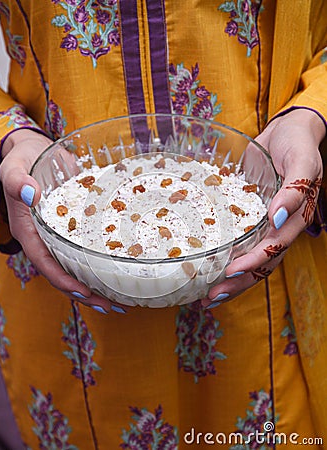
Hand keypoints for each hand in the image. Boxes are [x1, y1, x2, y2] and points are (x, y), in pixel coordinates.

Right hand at [0, 129, 126, 313]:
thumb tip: (29, 194)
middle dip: (87, 292)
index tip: (86, 293)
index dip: (64, 281)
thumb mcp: (14, 169)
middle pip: (65, 273)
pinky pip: (88, 246)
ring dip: (97, 283)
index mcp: (30, 233)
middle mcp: (46, 240)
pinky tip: (122, 265)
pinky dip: (102, 259)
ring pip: (78, 265)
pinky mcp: (75, 227)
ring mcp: (61, 235)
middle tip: (113, 305)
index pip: (46, 264)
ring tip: (122, 297)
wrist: (36, 153)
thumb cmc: (22, 161)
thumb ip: (18, 181)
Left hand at [202, 109, 325, 307]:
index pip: (275, 248)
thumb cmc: (298, 145)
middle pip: (260, 264)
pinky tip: (205, 268)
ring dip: (229, 280)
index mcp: (294, 218)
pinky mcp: (247, 217)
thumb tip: (278, 216)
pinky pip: (237, 241)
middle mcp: (278, 227)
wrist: (287, 132)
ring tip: (205, 296)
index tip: (232, 271)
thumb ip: (295, 189)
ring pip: (248, 260)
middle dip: (237, 283)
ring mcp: (262, 224)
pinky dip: (224, 257)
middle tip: (210, 296)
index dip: (255, 262)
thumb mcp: (302, 161)